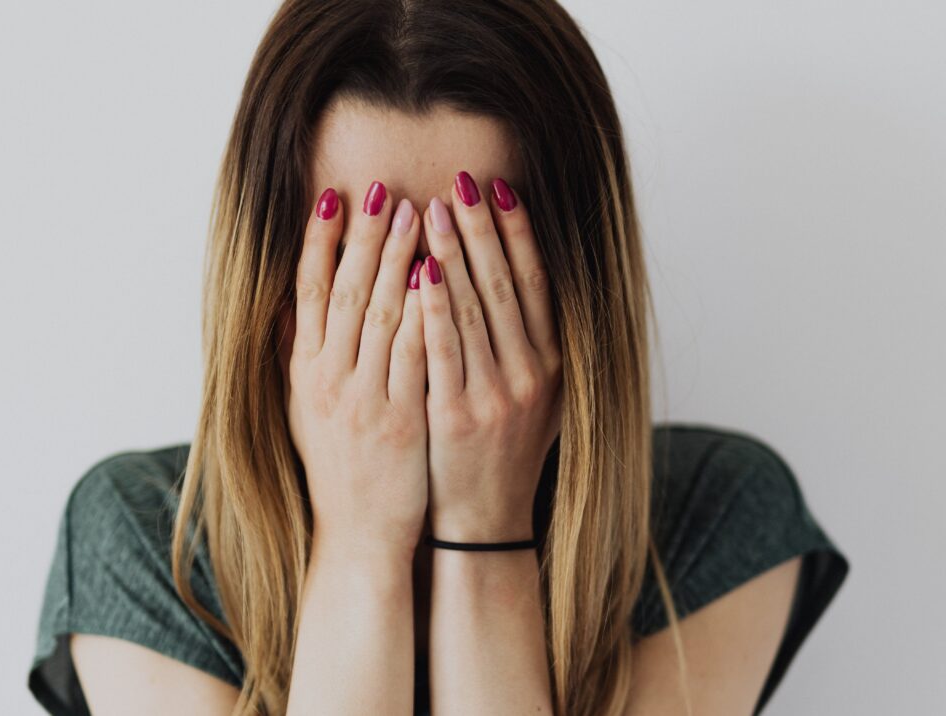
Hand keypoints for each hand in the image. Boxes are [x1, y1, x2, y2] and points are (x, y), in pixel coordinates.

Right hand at [284, 181, 427, 561]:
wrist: (359, 532)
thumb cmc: (336, 465)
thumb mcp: (303, 409)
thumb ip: (299, 353)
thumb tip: (294, 298)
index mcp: (302, 373)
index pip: (306, 291)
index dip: (318, 241)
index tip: (332, 195)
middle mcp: (328, 381)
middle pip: (345, 293)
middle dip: (364, 236)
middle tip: (383, 188)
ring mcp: (364, 401)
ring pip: (380, 316)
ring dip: (397, 260)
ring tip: (416, 213)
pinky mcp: (402, 421)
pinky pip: (414, 357)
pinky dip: (425, 313)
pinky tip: (440, 276)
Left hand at [418, 172, 562, 541]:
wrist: (484, 518)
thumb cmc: (504, 451)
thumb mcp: (537, 398)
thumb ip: (531, 343)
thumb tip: (521, 280)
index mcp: (553, 362)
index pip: (536, 282)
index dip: (519, 233)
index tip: (501, 189)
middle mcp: (533, 373)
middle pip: (505, 285)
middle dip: (481, 229)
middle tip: (460, 180)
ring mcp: (498, 394)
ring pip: (475, 308)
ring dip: (452, 253)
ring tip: (429, 208)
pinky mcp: (460, 414)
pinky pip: (445, 348)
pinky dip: (433, 306)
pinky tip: (418, 269)